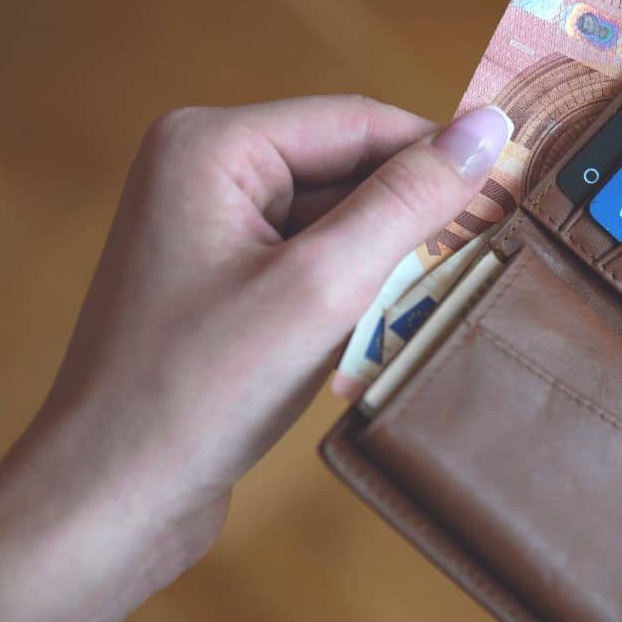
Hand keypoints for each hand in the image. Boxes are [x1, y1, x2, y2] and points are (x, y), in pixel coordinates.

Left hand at [22, 96, 511, 564]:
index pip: (359, 122)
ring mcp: (205, 230)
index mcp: (210, 144)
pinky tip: (378, 336)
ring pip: (334, 221)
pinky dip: (352, 294)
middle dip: (410, 217)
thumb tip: (489, 130)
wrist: (107, 500)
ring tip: (431, 305)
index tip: (514, 196)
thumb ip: (407, 203)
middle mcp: (201, 170)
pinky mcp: (217, 285)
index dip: (439, 156)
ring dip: (385, 263)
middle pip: (346, 168)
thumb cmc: (196, 392)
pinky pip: (308, 263)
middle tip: (482, 261)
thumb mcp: (321, 288)